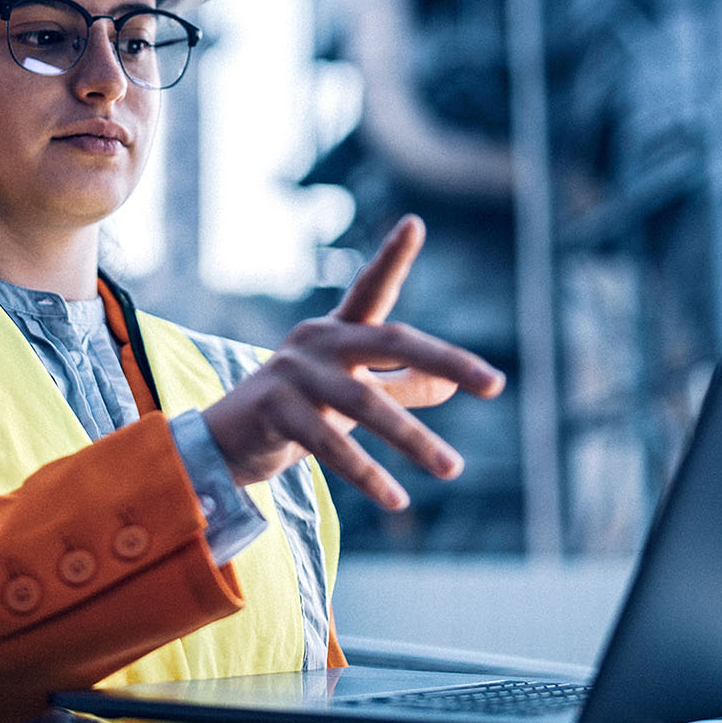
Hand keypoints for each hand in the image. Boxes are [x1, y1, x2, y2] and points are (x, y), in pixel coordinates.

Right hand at [201, 216, 505, 508]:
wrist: (227, 443)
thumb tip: (451, 384)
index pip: (371, 289)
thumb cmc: (298, 412)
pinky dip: (367, 474)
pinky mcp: (275, 409)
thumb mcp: (353, 395)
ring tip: (452, 468)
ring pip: (365, 402)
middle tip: (494, 383)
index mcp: (337, 332)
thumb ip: (400, 386)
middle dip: (446, 359)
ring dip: (413, 439)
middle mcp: (317, 342)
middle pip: (390, 340)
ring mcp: (294, 373)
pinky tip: (397, 498)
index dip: (392, 257)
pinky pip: (329, 443)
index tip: (415, 224)